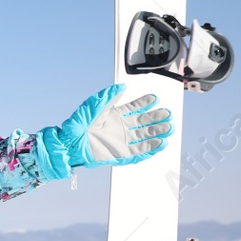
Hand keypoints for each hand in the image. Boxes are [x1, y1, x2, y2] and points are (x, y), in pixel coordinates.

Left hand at [33, 84, 173, 179]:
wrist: (72, 142)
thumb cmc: (79, 123)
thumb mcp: (95, 106)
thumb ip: (109, 96)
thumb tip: (122, 87)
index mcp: (114, 115)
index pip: (134, 108)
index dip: (144, 103)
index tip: (154, 98)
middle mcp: (120, 128)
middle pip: (143, 122)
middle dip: (156, 118)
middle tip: (167, 114)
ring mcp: (121, 141)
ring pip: (144, 136)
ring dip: (157, 132)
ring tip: (169, 128)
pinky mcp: (120, 153)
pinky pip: (139, 151)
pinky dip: (150, 147)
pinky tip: (160, 143)